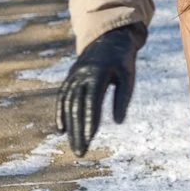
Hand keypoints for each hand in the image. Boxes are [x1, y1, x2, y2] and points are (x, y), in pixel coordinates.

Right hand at [55, 24, 146, 155]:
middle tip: (81, 152)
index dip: (90, 120)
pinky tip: (62, 130)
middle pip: (77, 107)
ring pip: (68, 105)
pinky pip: (63, 98)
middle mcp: (81, 75)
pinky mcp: (70, 79)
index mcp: (97, 73)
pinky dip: (61, 114)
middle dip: (78, 131)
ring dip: (70, 127)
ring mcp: (73, 77)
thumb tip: (118, 122)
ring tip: (75, 147)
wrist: (108, 37)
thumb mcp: (128, 76)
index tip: (89, 139)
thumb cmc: (122, 60)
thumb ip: (122, 98)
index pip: (92, 101)